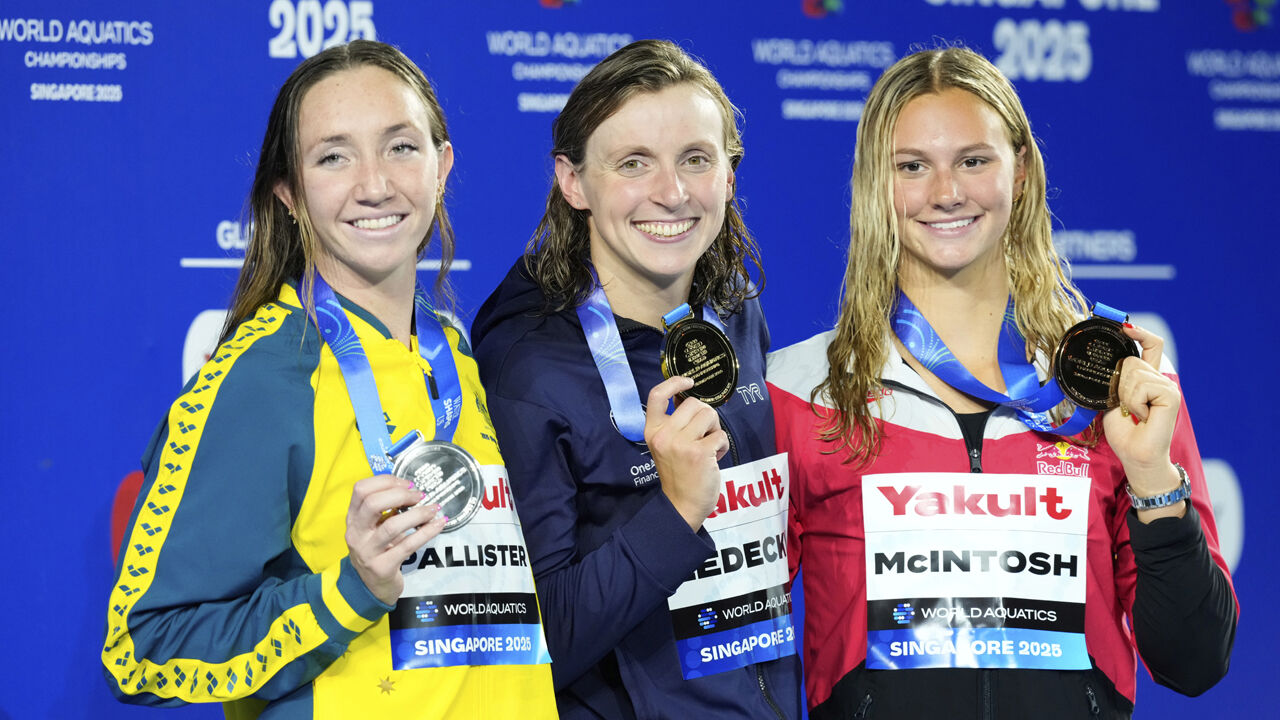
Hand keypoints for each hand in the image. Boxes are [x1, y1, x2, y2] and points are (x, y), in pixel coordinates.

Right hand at [345, 475, 446, 604]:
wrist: (371, 587)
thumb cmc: (377, 550)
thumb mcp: (373, 527)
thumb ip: (385, 509)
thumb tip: (411, 488)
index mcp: (352, 518)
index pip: (360, 489)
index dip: (385, 481)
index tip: (406, 483)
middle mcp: (356, 534)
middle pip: (372, 504)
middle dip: (400, 494)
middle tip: (419, 495)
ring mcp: (368, 552)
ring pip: (392, 526)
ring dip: (417, 514)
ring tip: (432, 509)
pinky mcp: (383, 567)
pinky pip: (408, 545)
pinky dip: (426, 532)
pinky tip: (438, 524)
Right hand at [645, 376, 728, 531]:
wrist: (681, 506)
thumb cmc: (678, 474)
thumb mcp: (667, 445)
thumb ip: (675, 423)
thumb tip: (690, 398)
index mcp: (652, 431)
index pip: (657, 395)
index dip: (674, 382)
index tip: (688, 383)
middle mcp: (664, 435)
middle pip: (694, 403)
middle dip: (706, 416)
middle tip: (705, 435)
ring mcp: (681, 444)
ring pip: (710, 415)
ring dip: (715, 429)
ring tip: (710, 446)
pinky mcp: (699, 453)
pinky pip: (721, 435)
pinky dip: (722, 446)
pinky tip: (715, 458)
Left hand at [1102, 323, 1183, 510]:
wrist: (1136, 457)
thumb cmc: (1125, 434)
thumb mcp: (1113, 401)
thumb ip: (1115, 382)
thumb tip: (1104, 364)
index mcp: (1148, 379)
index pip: (1150, 345)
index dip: (1138, 332)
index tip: (1124, 326)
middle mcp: (1161, 380)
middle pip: (1130, 359)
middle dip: (1118, 383)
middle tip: (1126, 407)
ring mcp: (1168, 387)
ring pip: (1133, 372)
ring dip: (1125, 396)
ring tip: (1135, 414)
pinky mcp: (1171, 395)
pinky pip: (1141, 386)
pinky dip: (1134, 402)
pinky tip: (1142, 417)